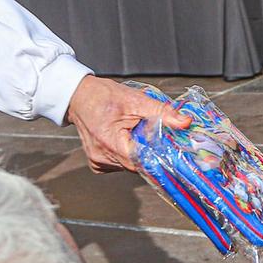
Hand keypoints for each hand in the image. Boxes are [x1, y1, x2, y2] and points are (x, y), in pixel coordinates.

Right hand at [66, 76, 190, 173]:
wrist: (79, 97)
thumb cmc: (102, 96)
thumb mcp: (137, 101)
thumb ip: (162, 113)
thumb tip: (184, 122)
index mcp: (111, 145)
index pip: (144, 162)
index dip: (160, 157)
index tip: (172, 151)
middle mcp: (102, 159)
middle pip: (139, 165)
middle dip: (150, 151)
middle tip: (153, 134)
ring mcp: (99, 163)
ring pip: (131, 165)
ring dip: (138, 152)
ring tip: (133, 132)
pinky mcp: (98, 164)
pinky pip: (120, 164)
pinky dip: (128, 153)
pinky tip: (124, 138)